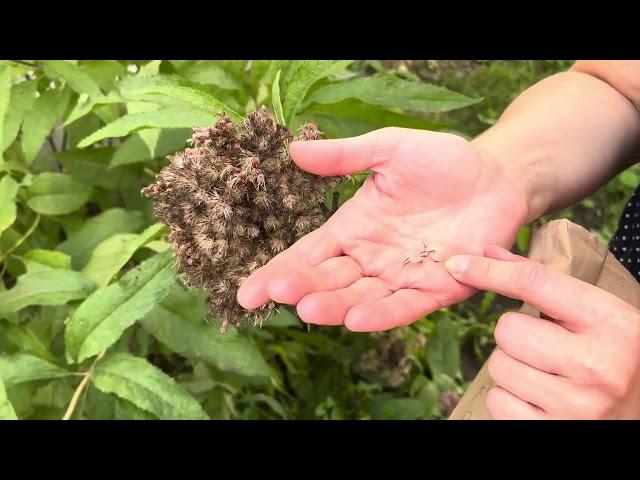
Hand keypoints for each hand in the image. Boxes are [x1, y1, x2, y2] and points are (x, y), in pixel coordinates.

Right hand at [237, 127, 529, 330]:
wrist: (497, 177)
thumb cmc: (443, 161)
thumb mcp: (389, 149)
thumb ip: (345, 156)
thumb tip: (293, 151)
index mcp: (353, 228)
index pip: (307, 255)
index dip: (278, 272)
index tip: (248, 292)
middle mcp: (371, 258)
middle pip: (328, 279)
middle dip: (302, 288)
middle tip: (277, 293)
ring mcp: (401, 276)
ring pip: (360, 297)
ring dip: (335, 305)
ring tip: (310, 308)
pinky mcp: (436, 289)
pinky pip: (405, 305)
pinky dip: (382, 314)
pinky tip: (357, 320)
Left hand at [445, 245, 639, 418]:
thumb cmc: (613, 355)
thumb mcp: (594, 314)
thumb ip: (542, 282)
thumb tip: (488, 253)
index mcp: (611, 323)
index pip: (535, 284)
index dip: (490, 272)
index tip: (458, 265)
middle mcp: (598, 365)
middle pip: (507, 330)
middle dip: (515, 335)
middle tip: (544, 346)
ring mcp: (576, 405)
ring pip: (498, 367)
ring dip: (512, 368)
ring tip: (546, 375)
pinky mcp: (553, 430)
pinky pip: (497, 402)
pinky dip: (509, 399)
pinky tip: (540, 399)